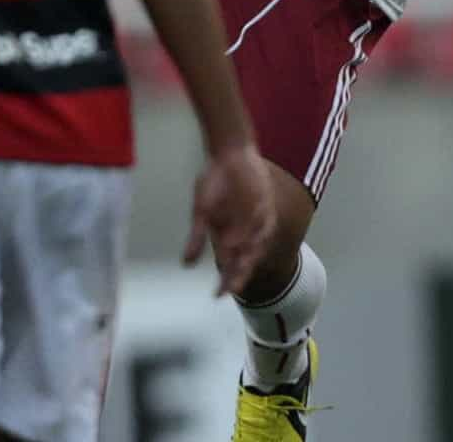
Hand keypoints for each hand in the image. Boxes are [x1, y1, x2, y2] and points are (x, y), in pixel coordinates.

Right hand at [183, 141, 277, 295]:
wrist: (230, 156)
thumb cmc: (214, 182)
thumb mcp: (201, 211)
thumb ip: (196, 237)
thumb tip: (186, 263)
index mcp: (227, 236)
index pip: (229, 265)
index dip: (226, 281)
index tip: (217, 295)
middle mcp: (244, 233)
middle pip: (245, 261)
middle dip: (239, 275)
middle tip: (233, 288)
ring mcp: (256, 223)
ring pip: (254, 248)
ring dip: (247, 258)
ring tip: (238, 268)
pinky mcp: (266, 210)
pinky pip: (263, 228)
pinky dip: (255, 237)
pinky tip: (247, 244)